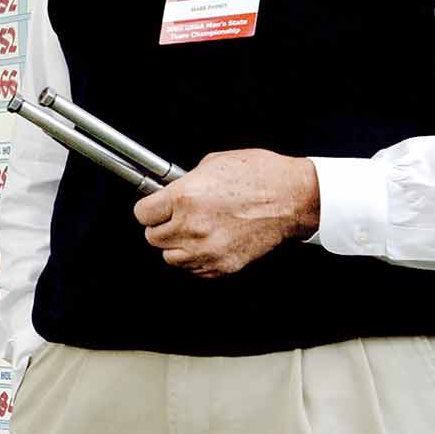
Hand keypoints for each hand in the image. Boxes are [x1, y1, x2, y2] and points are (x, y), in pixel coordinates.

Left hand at [132, 149, 319, 276]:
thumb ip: (185, 182)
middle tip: (174, 218)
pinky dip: (196, 259)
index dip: (148, 209)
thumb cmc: (259, 176)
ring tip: (192, 231)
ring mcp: (207, 249)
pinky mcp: (222, 265)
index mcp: (185, 197)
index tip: (154, 208)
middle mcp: (192, 226)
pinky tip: (208, 242)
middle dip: (161, 226)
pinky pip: (194, 269)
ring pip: (170, 257)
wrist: (292, 198)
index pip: (143, 214)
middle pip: (153, 237)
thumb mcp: (212, 164)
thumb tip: (170, 190)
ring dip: (176, 245)